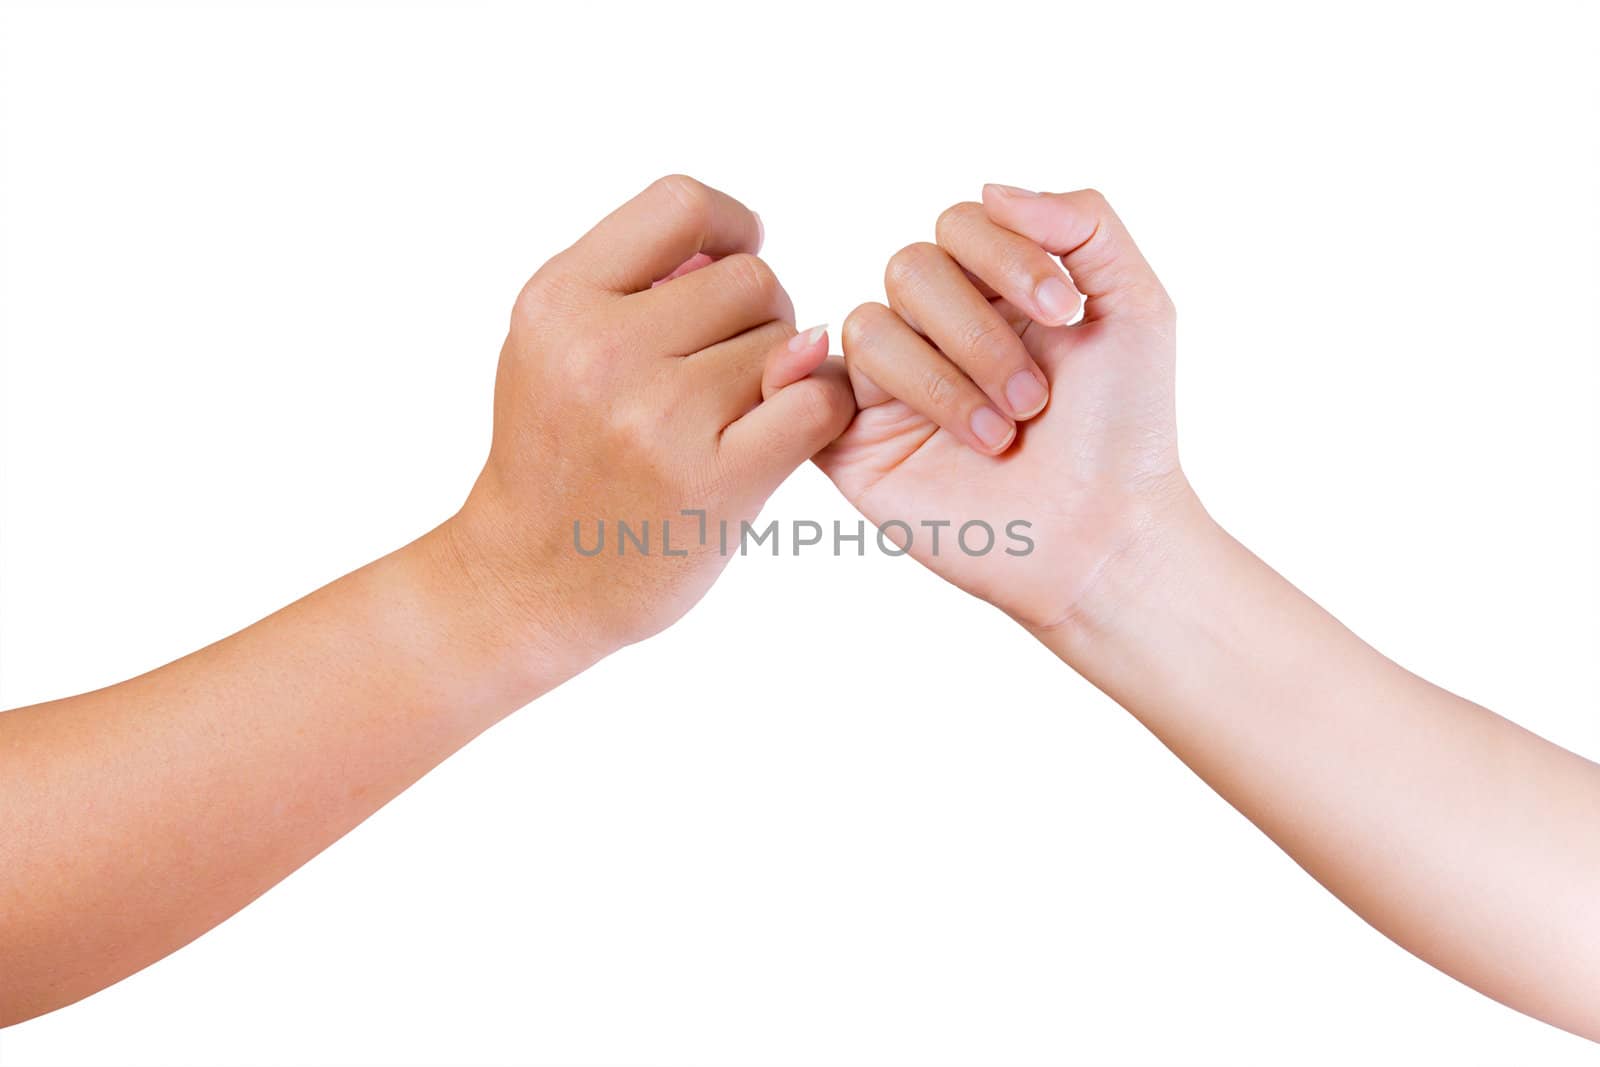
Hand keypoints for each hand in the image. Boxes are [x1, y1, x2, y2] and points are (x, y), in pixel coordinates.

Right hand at [444, 175, 853, 673]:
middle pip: (750, 278)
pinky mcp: (714, 482)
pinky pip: (816, 404)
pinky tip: (786, 429)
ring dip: (779, 372)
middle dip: (757, 314)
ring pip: (787, 343)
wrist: (530, 582)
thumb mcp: (552, 348)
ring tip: (729, 413)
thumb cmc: (556, 455)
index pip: (682, 205)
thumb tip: (746, 244)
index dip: (731, 225)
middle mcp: (601, 352)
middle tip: (725, 365)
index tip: (731, 262)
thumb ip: (633, 285)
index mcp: (557, 303)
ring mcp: (658, 419)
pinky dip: (819, 409)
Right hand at [816, 186, 1188, 631]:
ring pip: (870, 325)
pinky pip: (811, 387)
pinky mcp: (852, 444)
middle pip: (911, 266)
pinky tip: (891, 419)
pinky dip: (825, 384)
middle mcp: (937, 329)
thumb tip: (990, 188)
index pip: (962, 222)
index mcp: (996, 291)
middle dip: (979, 332)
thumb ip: (1087, 222)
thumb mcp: (1137, 306)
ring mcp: (890, 386)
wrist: (1103, 539)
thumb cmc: (1126, 433)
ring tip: (999, 440)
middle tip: (1036, 401)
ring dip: (942, 382)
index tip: (1065, 314)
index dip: (1006, 255)